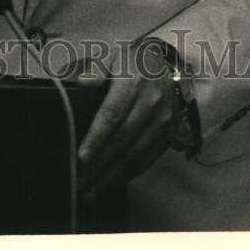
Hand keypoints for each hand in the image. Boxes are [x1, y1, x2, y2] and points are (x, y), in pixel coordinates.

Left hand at [76, 43, 179, 201]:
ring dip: (113, 176)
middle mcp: (151, 104)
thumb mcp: (111, 57)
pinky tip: (114, 182)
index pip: (112, 114)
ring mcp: (162, 121)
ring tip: (93, 191)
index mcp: (133, 83)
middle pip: (122, 140)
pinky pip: (148, 159)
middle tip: (81, 183)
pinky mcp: (168, 134)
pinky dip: (130, 174)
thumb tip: (82, 82)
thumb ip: (96, 69)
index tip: (82, 157)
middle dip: (100, 165)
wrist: (164, 65)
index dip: (97, 137)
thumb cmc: (130, 64)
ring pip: (135, 155)